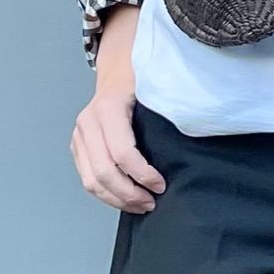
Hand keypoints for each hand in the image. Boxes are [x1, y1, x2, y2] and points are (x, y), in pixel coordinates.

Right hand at [70, 8, 165, 212]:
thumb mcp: (157, 86)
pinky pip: (87, 178)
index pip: (122, 153)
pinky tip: (125, 198)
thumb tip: (195, 132)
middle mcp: (88, 123)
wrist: (117, 68)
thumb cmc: (141, 79)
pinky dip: (105, 194)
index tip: (161, 185)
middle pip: (104, 172)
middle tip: (151, 202)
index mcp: (108, 108)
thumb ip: (170, 107)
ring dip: (116, 199)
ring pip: (91, 180)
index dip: (142, 175)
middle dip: (129, 194)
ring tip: (141, 205)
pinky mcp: (77, 146)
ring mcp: (79, 135)